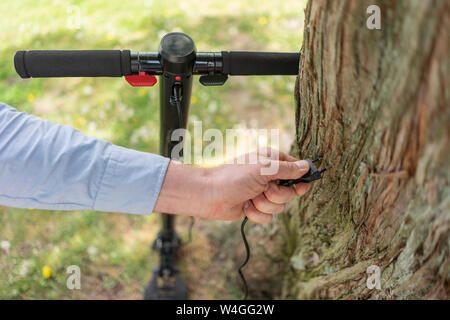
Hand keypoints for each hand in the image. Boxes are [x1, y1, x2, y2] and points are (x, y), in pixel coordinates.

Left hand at [154, 149, 311, 223]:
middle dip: (276, 196)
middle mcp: (269, 177)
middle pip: (290, 193)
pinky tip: (245, 206)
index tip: (300, 188)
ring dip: (264, 205)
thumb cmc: (234, 177)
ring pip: (280, 207)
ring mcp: (262, 193)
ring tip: (250, 198)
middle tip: (263, 190)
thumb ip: (287, 169)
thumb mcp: (263, 169)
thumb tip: (306, 167)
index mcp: (272, 161)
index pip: (296, 170)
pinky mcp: (256, 208)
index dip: (300, 180)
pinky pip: (268, 217)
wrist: (210, 195)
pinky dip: (256, 214)